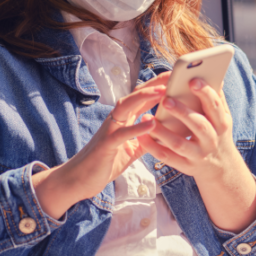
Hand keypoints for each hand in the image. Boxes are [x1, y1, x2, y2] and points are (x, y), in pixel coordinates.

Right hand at [32, 72, 168, 218]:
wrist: (79, 180)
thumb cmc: (105, 163)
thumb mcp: (132, 149)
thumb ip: (146, 139)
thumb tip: (164, 131)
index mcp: (123, 120)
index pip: (143, 97)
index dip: (159, 86)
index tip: (176, 77)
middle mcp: (116, 119)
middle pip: (136, 95)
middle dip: (154, 84)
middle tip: (173, 75)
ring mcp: (109, 129)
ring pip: (126, 106)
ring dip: (145, 97)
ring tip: (163, 91)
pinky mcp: (106, 144)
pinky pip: (122, 133)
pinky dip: (137, 128)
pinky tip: (152, 123)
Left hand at [138, 78, 255, 232]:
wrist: (220, 168)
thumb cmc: (217, 134)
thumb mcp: (222, 119)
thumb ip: (217, 99)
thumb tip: (215, 76)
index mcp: (221, 124)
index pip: (215, 106)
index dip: (205, 93)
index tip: (192, 80)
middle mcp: (211, 140)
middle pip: (198, 125)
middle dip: (183, 112)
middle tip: (166, 100)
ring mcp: (198, 155)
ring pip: (179, 144)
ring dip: (162, 132)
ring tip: (146, 118)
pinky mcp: (185, 166)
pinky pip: (167, 157)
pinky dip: (153, 147)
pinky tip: (141, 136)